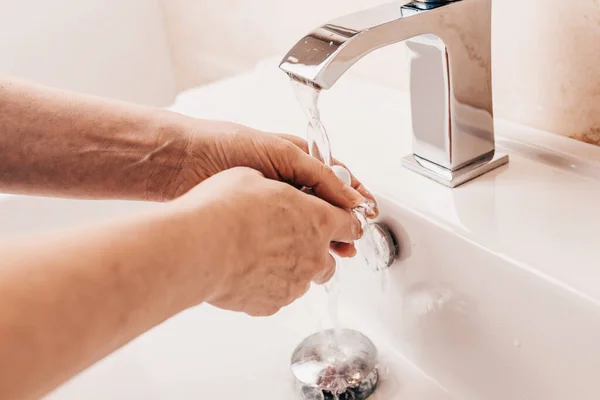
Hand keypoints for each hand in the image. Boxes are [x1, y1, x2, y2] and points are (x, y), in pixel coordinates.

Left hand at [162, 119, 377, 256]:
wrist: (181, 163)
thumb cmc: (226, 146)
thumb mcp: (282, 154)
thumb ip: (318, 175)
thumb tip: (350, 197)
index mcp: (298, 157)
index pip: (336, 176)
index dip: (354, 194)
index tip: (368, 212)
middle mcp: (288, 179)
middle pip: (325, 202)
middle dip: (342, 221)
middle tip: (354, 238)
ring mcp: (272, 200)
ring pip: (307, 220)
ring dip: (324, 235)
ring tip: (338, 251)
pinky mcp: (255, 219)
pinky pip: (286, 233)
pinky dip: (299, 242)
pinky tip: (306, 252)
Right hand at [171, 167, 361, 315]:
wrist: (200, 247)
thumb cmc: (226, 209)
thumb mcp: (253, 178)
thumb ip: (276, 190)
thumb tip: (271, 191)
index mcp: (317, 219)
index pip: (350, 224)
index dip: (347, 222)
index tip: (344, 225)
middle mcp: (313, 255)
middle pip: (330, 259)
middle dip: (317, 250)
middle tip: (292, 239)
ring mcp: (294, 284)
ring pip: (303, 279)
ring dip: (292, 269)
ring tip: (261, 256)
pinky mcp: (271, 304)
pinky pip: (277, 295)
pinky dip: (267, 286)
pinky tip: (246, 272)